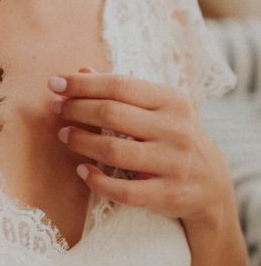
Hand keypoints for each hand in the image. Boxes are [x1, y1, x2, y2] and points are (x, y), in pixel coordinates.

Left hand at [49, 71, 231, 225]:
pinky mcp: (169, 194)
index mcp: (171, 100)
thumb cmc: (171, 136)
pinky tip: (82, 171)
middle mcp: (176, 129)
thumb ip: (119, 90)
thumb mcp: (156, 108)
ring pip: (114, 151)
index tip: (54, 83)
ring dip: (81, 141)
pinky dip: (97, 181)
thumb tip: (80, 71)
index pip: (119, 85)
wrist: (212, 184)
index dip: (82, 85)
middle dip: (76, 109)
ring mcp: (174, 163)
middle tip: (56, 109)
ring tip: (64, 135)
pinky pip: (125, 191)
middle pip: (112, 114)